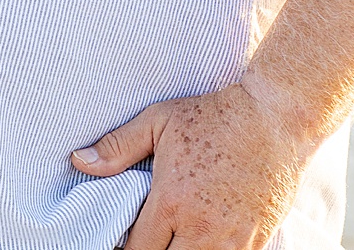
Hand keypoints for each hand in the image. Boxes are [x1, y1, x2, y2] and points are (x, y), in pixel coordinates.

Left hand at [70, 84, 312, 249]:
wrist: (274, 118)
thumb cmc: (213, 116)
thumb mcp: (159, 121)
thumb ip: (117, 147)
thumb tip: (78, 161)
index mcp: (171, 201)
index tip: (120, 242)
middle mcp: (201, 227)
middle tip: (148, 242)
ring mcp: (233, 238)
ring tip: (175, 241)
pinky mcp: (258, 241)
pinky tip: (201, 244)